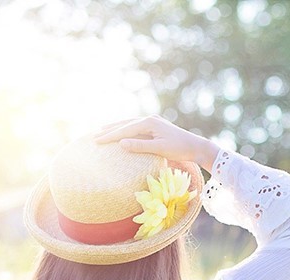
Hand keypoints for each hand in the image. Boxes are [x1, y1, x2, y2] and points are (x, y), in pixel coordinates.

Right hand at [94, 115, 219, 172]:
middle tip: (94, 136)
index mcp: (149, 122)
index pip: (125, 129)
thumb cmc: (179, 149)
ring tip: (103, 131)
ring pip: (130, 124)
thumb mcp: (159, 149)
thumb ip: (140, 146)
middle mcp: (150, 119)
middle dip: (109, 130)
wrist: (196, 146)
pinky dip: (126, 129)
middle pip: (125, 124)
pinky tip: (121, 133)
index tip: (96, 141)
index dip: (110, 136)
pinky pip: (136, 127)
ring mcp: (153, 122)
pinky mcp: (156, 127)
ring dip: (116, 128)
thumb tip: (121, 143)